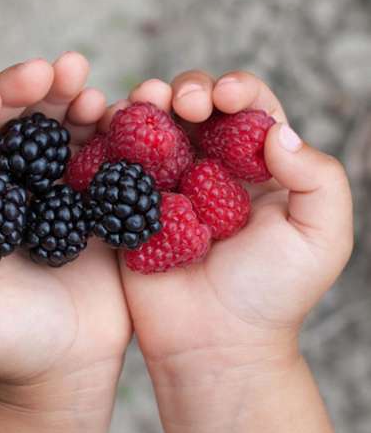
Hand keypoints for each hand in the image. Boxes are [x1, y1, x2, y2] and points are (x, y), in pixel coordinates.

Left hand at [0, 53, 130, 408]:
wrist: (68, 361)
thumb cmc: (9, 349)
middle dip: (20, 92)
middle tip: (51, 70)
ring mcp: (45, 192)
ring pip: (48, 130)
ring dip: (65, 100)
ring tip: (85, 84)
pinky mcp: (87, 200)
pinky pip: (93, 154)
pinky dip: (104, 132)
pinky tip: (117, 116)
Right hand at [107, 72, 352, 432]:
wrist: (214, 342)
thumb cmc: (270, 294)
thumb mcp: (321, 238)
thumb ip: (318, 178)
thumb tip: (277, 132)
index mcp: (257, 169)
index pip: (249, 110)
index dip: (237, 90)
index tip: (225, 98)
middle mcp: (212, 169)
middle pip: (196, 109)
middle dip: (188, 91)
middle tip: (183, 103)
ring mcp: (168, 187)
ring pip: (155, 127)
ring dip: (147, 104)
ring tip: (143, 101)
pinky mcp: (133, 207)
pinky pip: (120, 164)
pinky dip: (114, 139)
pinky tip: (112, 128)